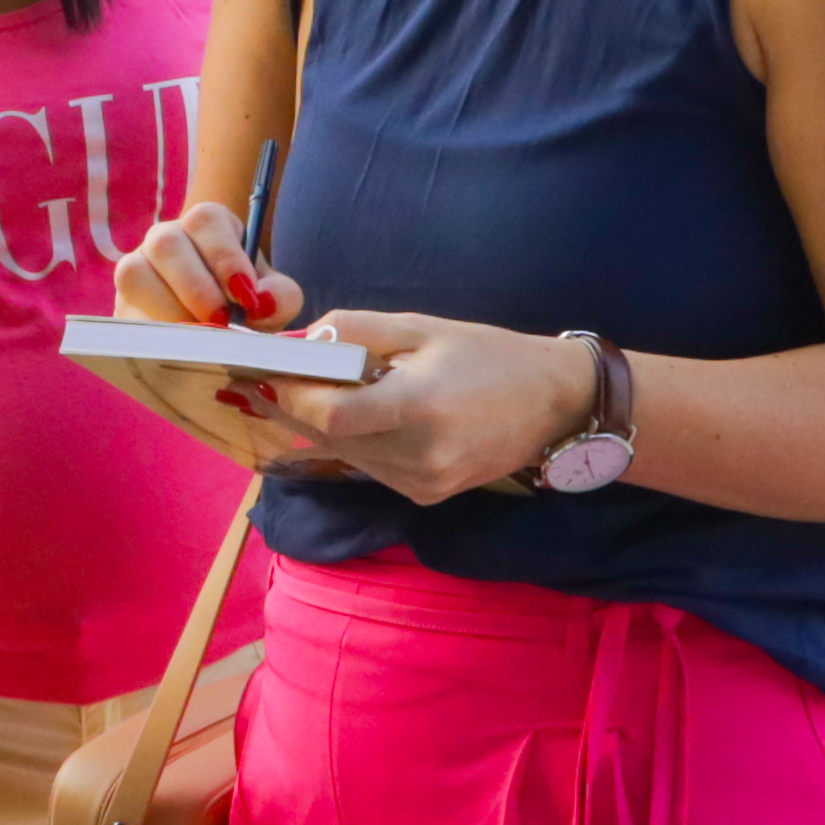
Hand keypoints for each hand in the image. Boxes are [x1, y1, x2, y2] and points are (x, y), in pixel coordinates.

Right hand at [100, 206, 337, 470]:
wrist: (222, 333)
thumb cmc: (248, 306)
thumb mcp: (274, 300)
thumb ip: (279, 297)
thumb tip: (262, 302)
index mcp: (206, 226)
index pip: (206, 221)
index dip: (224, 256)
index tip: (246, 296)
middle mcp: (165, 239)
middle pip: (165, 243)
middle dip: (195, 287)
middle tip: (221, 322)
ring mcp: (137, 269)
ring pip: (134, 273)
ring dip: (168, 310)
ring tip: (198, 338)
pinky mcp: (122, 307)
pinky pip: (123, 315)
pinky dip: (152, 335)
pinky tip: (178, 352)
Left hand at [270, 317, 594, 503]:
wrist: (553, 402)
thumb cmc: (488, 356)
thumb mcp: (422, 328)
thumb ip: (355, 330)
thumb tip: (300, 340)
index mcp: (418, 406)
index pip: (331, 415)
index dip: (293, 396)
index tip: (271, 374)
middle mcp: (419, 455)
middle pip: (329, 439)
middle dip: (297, 409)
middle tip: (275, 381)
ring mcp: (423, 483)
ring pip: (346, 457)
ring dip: (327, 428)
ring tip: (325, 394)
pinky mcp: (427, 496)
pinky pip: (372, 469)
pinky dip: (359, 444)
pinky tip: (369, 420)